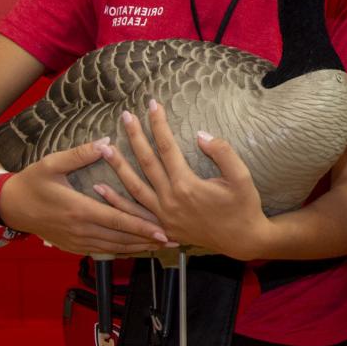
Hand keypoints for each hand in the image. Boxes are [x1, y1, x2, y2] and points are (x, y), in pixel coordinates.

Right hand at [0, 138, 168, 254]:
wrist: (9, 206)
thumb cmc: (32, 182)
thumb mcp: (53, 163)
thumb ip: (81, 154)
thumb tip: (106, 141)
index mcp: (79, 209)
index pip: (118, 221)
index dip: (142, 226)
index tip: (163, 230)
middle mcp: (80, 230)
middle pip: (121, 239)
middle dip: (148, 240)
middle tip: (174, 240)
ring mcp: (76, 241)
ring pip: (114, 247)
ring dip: (138, 247)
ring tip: (161, 246)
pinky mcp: (73, 246)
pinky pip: (102, 250)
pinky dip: (121, 249)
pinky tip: (136, 247)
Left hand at [98, 100, 274, 260]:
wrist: (243, 240)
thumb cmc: (245, 207)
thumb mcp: (242, 177)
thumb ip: (223, 153)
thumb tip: (200, 135)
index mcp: (187, 186)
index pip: (167, 147)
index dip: (159, 124)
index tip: (152, 105)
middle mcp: (170, 200)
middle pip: (147, 162)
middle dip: (135, 137)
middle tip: (125, 116)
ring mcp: (163, 215)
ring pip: (134, 186)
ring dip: (118, 166)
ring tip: (105, 148)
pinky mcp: (162, 226)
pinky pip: (133, 212)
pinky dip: (116, 201)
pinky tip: (101, 189)